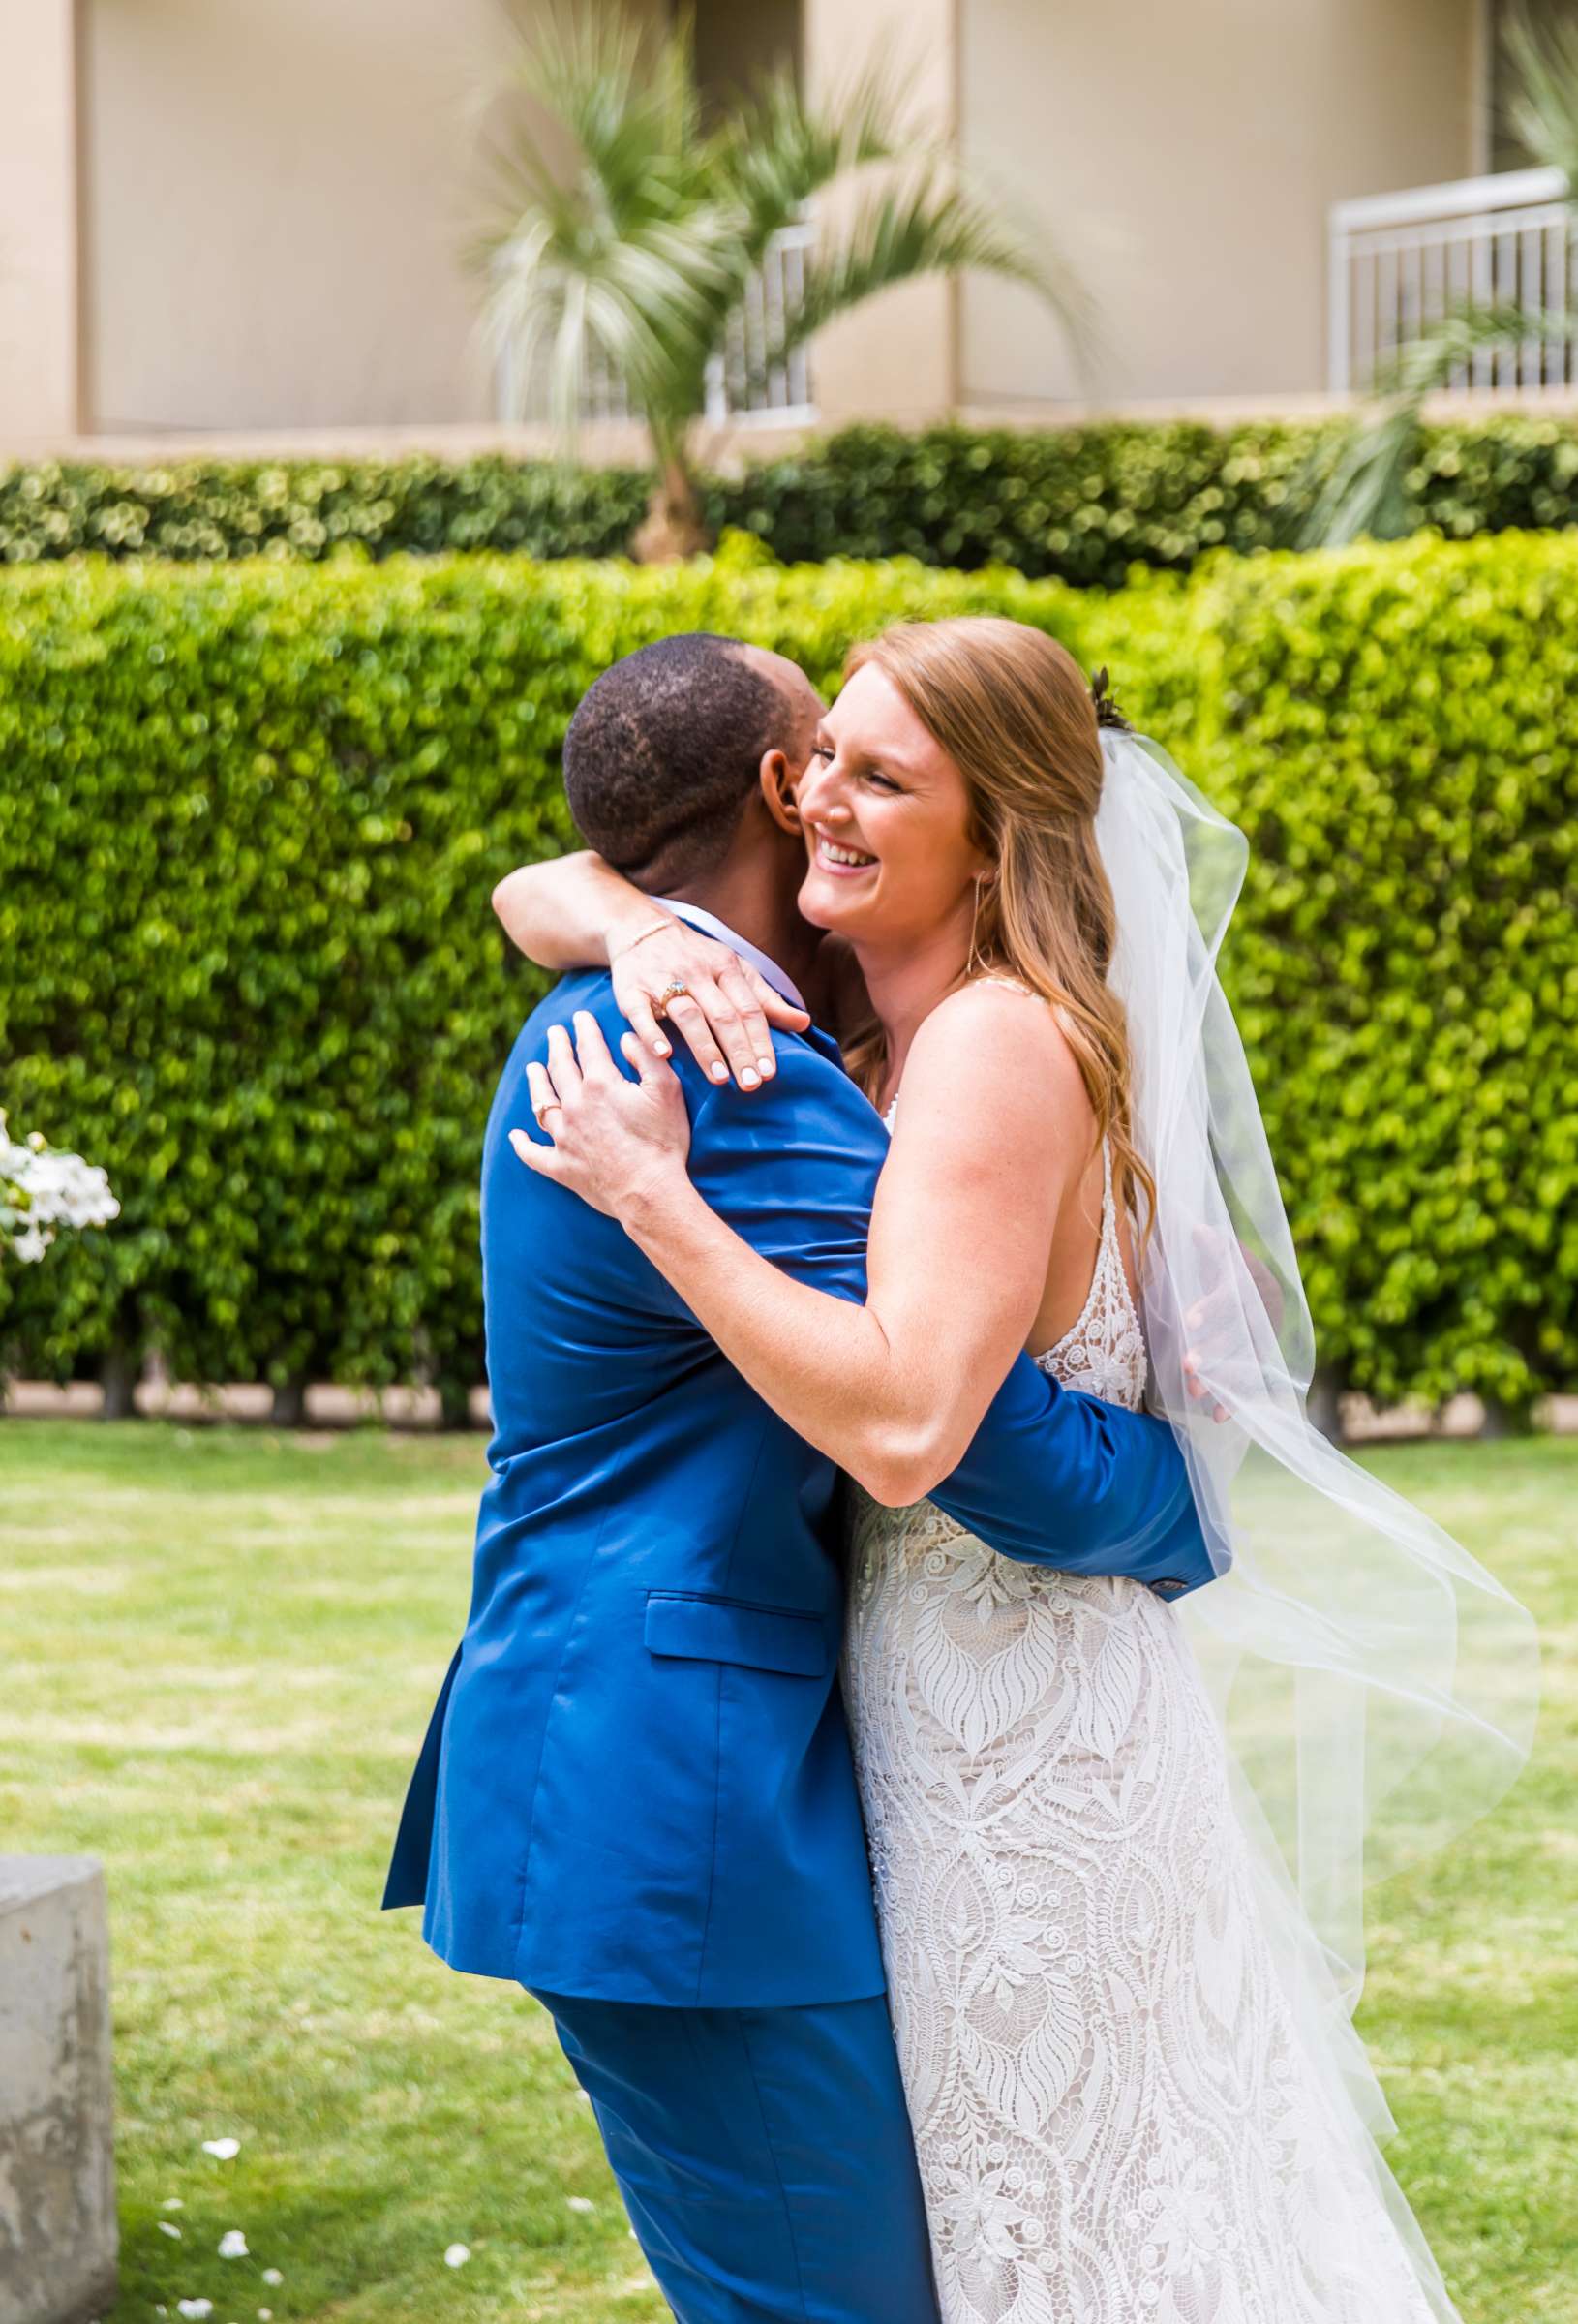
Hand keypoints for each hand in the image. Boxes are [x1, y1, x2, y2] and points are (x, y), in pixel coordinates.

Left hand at [510, 1013, 690, 1220]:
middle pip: (560, 1068)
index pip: (589, 1046)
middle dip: (557, 1047)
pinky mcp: (560, 1166)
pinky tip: (516, 1135)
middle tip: (554, 1033)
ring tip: (532, 1069)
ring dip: (536, 1083)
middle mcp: (575, 1106)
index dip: (585, 1028)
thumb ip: (646, 1057)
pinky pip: (533, 1153)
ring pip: (541, 1103)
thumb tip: (625, 1038)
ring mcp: (564, 1137)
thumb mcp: (667, 1090)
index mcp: (600, 1084)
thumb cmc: (663, 1141)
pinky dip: (522, 1143)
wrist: (649, 1192)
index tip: (581, 1016)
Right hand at [611, 917, 808, 1090]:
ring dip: (704, 1047)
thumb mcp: (735, 970)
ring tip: (719, 1079)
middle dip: (738, 1051)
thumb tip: (804, 1023)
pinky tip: (664, 1055)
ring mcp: (662, 980)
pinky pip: (641, 1013)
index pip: (749, 1009)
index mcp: (726, 967)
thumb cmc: (697, 958)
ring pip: (688, 1015)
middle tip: (750, 1085)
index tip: (768, 1072)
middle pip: (722, 1015)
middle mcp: (697, 972)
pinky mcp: (631, 990)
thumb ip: (766, 999)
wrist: (643, 929)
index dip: (760, 1041)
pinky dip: (652, 1033)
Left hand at [1180, 1234, 1286, 1424]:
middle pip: (1241, 1335)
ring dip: (1221, 1381)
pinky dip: (1236, 1401)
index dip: (1213, 1308)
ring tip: (1192, 1392)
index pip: (1236, 1297)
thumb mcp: (1221, 1251)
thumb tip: (1199, 1230)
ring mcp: (1265, 1342)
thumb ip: (1211, 1244)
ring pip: (1246, 1364)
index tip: (1189, 1321)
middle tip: (1187, 1366)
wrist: (1253, 1286)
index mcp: (1256, 1286)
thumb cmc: (1228, 1266)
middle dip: (1214, 1352)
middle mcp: (1265, 1316)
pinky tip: (1216, 1419)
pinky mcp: (1260, 1363)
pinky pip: (1251, 1385)